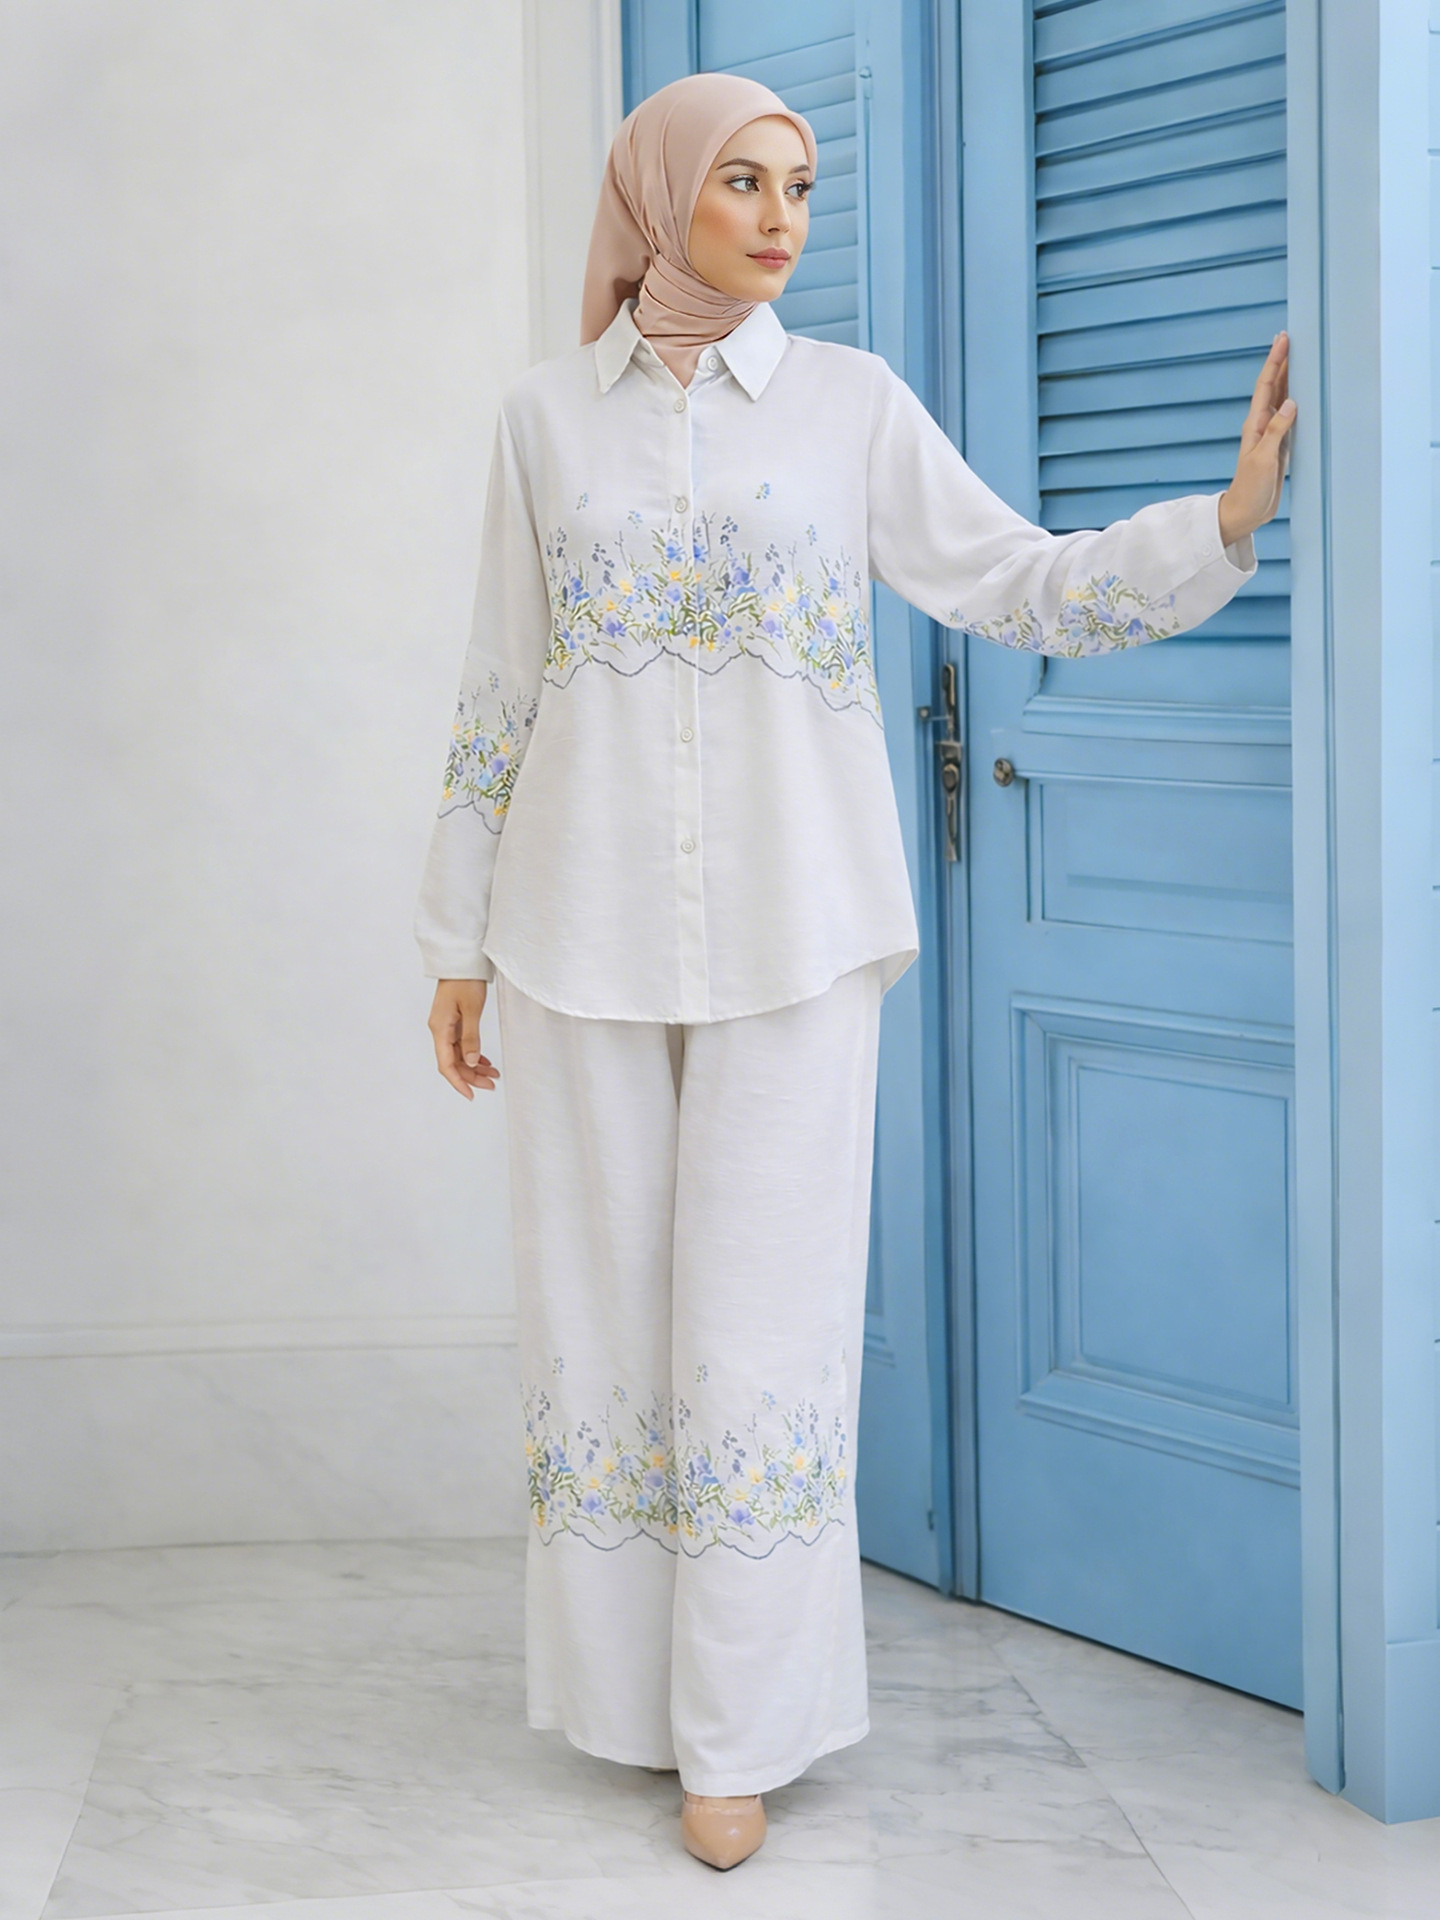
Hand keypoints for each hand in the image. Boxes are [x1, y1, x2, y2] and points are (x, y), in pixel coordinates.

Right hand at [428, 979, 500, 1098]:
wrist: (461, 960)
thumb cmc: (465, 980)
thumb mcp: (471, 1009)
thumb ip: (471, 1037)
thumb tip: (472, 1062)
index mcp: (440, 1029)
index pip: (446, 1065)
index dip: (458, 1082)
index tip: (471, 1095)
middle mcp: (439, 1030)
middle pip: (453, 1062)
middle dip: (471, 1076)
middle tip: (492, 1084)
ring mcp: (445, 1026)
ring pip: (458, 1055)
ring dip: (474, 1066)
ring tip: (493, 1074)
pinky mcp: (453, 1021)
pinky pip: (461, 1045)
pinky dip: (473, 1054)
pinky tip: (486, 1061)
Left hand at [1219, 330, 1293, 547]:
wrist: (1246, 512)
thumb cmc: (1250, 489)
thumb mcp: (1263, 459)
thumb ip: (1277, 431)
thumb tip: (1292, 403)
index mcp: (1255, 425)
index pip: (1266, 386)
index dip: (1275, 362)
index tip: (1283, 340)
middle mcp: (1262, 425)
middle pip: (1274, 387)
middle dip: (1281, 362)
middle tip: (1290, 338)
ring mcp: (1271, 434)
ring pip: (1282, 399)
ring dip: (1289, 378)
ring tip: (1298, 358)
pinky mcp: (1280, 445)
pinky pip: (1290, 416)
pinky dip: (1297, 401)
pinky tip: (1304, 394)